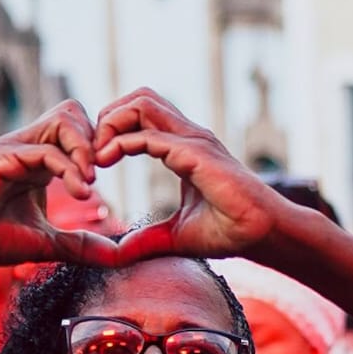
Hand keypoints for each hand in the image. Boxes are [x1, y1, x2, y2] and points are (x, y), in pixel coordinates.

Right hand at [0, 101, 119, 271]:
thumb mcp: (51, 244)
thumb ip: (85, 246)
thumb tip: (120, 257)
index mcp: (40, 159)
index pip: (79, 129)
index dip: (98, 147)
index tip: (104, 181)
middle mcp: (28, 146)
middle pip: (73, 112)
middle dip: (95, 139)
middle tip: (98, 176)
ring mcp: (15, 148)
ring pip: (63, 120)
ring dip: (84, 150)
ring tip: (88, 185)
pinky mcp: (2, 158)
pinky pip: (44, 150)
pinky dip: (67, 169)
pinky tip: (80, 192)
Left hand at [92, 89, 279, 261]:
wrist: (260, 234)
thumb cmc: (228, 231)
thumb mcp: (174, 237)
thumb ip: (144, 240)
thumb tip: (117, 254)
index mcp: (183, 147)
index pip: (141, 116)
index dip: (112, 131)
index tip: (95, 162)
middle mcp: (188, 135)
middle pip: (138, 98)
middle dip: (107, 118)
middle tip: (92, 153)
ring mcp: (192, 140)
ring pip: (141, 103)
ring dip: (111, 124)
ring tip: (97, 157)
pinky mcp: (195, 153)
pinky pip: (150, 135)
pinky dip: (121, 143)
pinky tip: (106, 162)